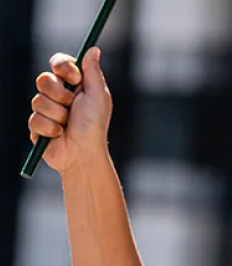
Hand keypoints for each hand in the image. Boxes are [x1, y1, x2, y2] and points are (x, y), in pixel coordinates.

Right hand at [29, 48, 111, 174]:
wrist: (85, 154)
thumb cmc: (94, 126)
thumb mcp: (98, 96)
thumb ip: (93, 72)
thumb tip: (94, 49)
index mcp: (72, 85)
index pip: (58, 63)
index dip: (63, 67)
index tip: (75, 78)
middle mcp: (56, 95)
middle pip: (43, 79)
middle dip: (59, 94)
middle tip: (72, 106)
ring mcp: (45, 110)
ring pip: (38, 100)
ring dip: (57, 114)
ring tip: (67, 125)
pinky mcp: (37, 126)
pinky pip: (35, 119)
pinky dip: (51, 128)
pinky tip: (59, 135)